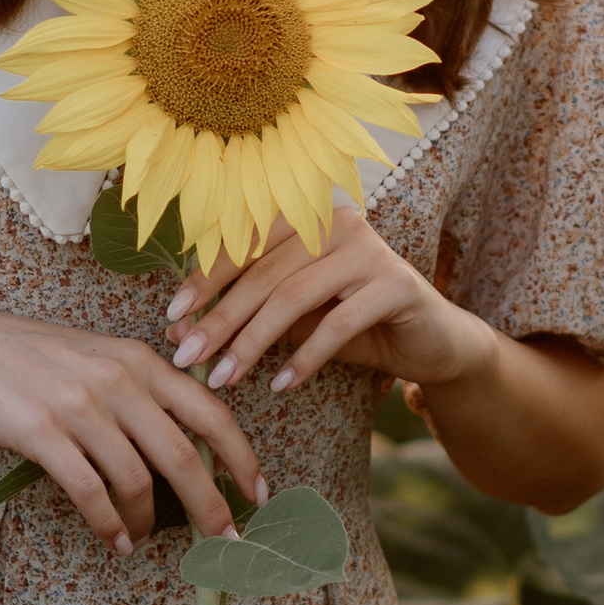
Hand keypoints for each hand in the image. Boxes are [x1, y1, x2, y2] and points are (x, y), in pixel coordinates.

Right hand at [0, 299, 264, 554]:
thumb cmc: (28, 358)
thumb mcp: (95, 357)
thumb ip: (140, 390)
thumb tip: (186, 445)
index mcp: (139, 360)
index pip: (210, 413)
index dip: (242, 458)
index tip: (257, 494)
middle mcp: (118, 380)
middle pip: (183, 455)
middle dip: (212, 506)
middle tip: (226, 541)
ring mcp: (79, 406)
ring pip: (137, 480)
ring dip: (147, 521)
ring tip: (143, 538)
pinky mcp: (42, 432)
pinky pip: (90, 492)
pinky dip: (108, 525)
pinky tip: (113, 541)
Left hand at [163, 207, 483, 403]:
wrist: (433, 342)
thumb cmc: (356, 326)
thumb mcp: (297, 319)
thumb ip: (250, 316)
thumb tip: (182, 332)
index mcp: (307, 219)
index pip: (245, 244)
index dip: (205, 279)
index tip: (171, 318)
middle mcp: (338, 223)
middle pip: (264, 274)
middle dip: (220, 319)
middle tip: (187, 357)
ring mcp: (370, 250)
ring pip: (294, 296)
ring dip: (253, 341)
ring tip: (224, 379)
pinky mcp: (396, 284)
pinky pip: (337, 323)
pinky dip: (304, 357)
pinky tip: (280, 385)